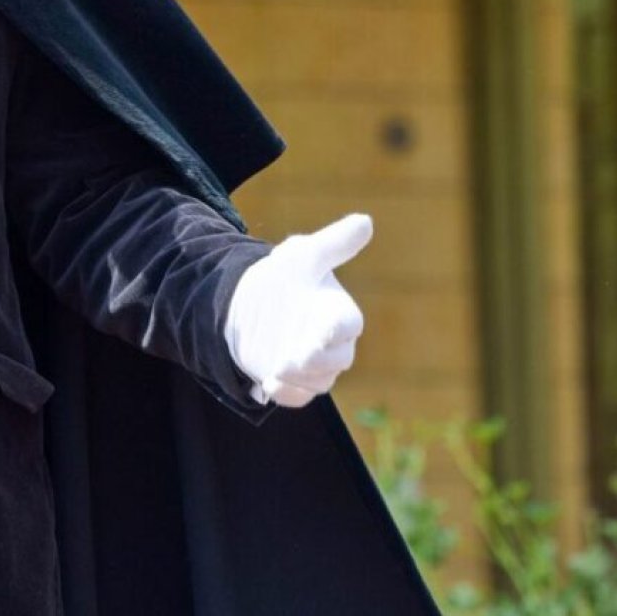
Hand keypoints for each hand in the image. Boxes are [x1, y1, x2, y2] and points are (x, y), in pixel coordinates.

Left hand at [224, 213, 371, 407]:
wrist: (250, 304)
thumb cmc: (285, 277)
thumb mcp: (302, 255)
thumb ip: (333, 243)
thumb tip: (365, 221)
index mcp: (339, 312)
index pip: (348, 325)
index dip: (337, 329)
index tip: (323, 328)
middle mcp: (333, 345)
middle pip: (336, 360)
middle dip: (315, 360)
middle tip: (291, 358)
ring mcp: (314, 367)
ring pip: (317, 381)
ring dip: (297, 378)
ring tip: (276, 370)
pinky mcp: (294, 383)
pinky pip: (296, 396)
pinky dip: (285, 394)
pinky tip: (269, 384)